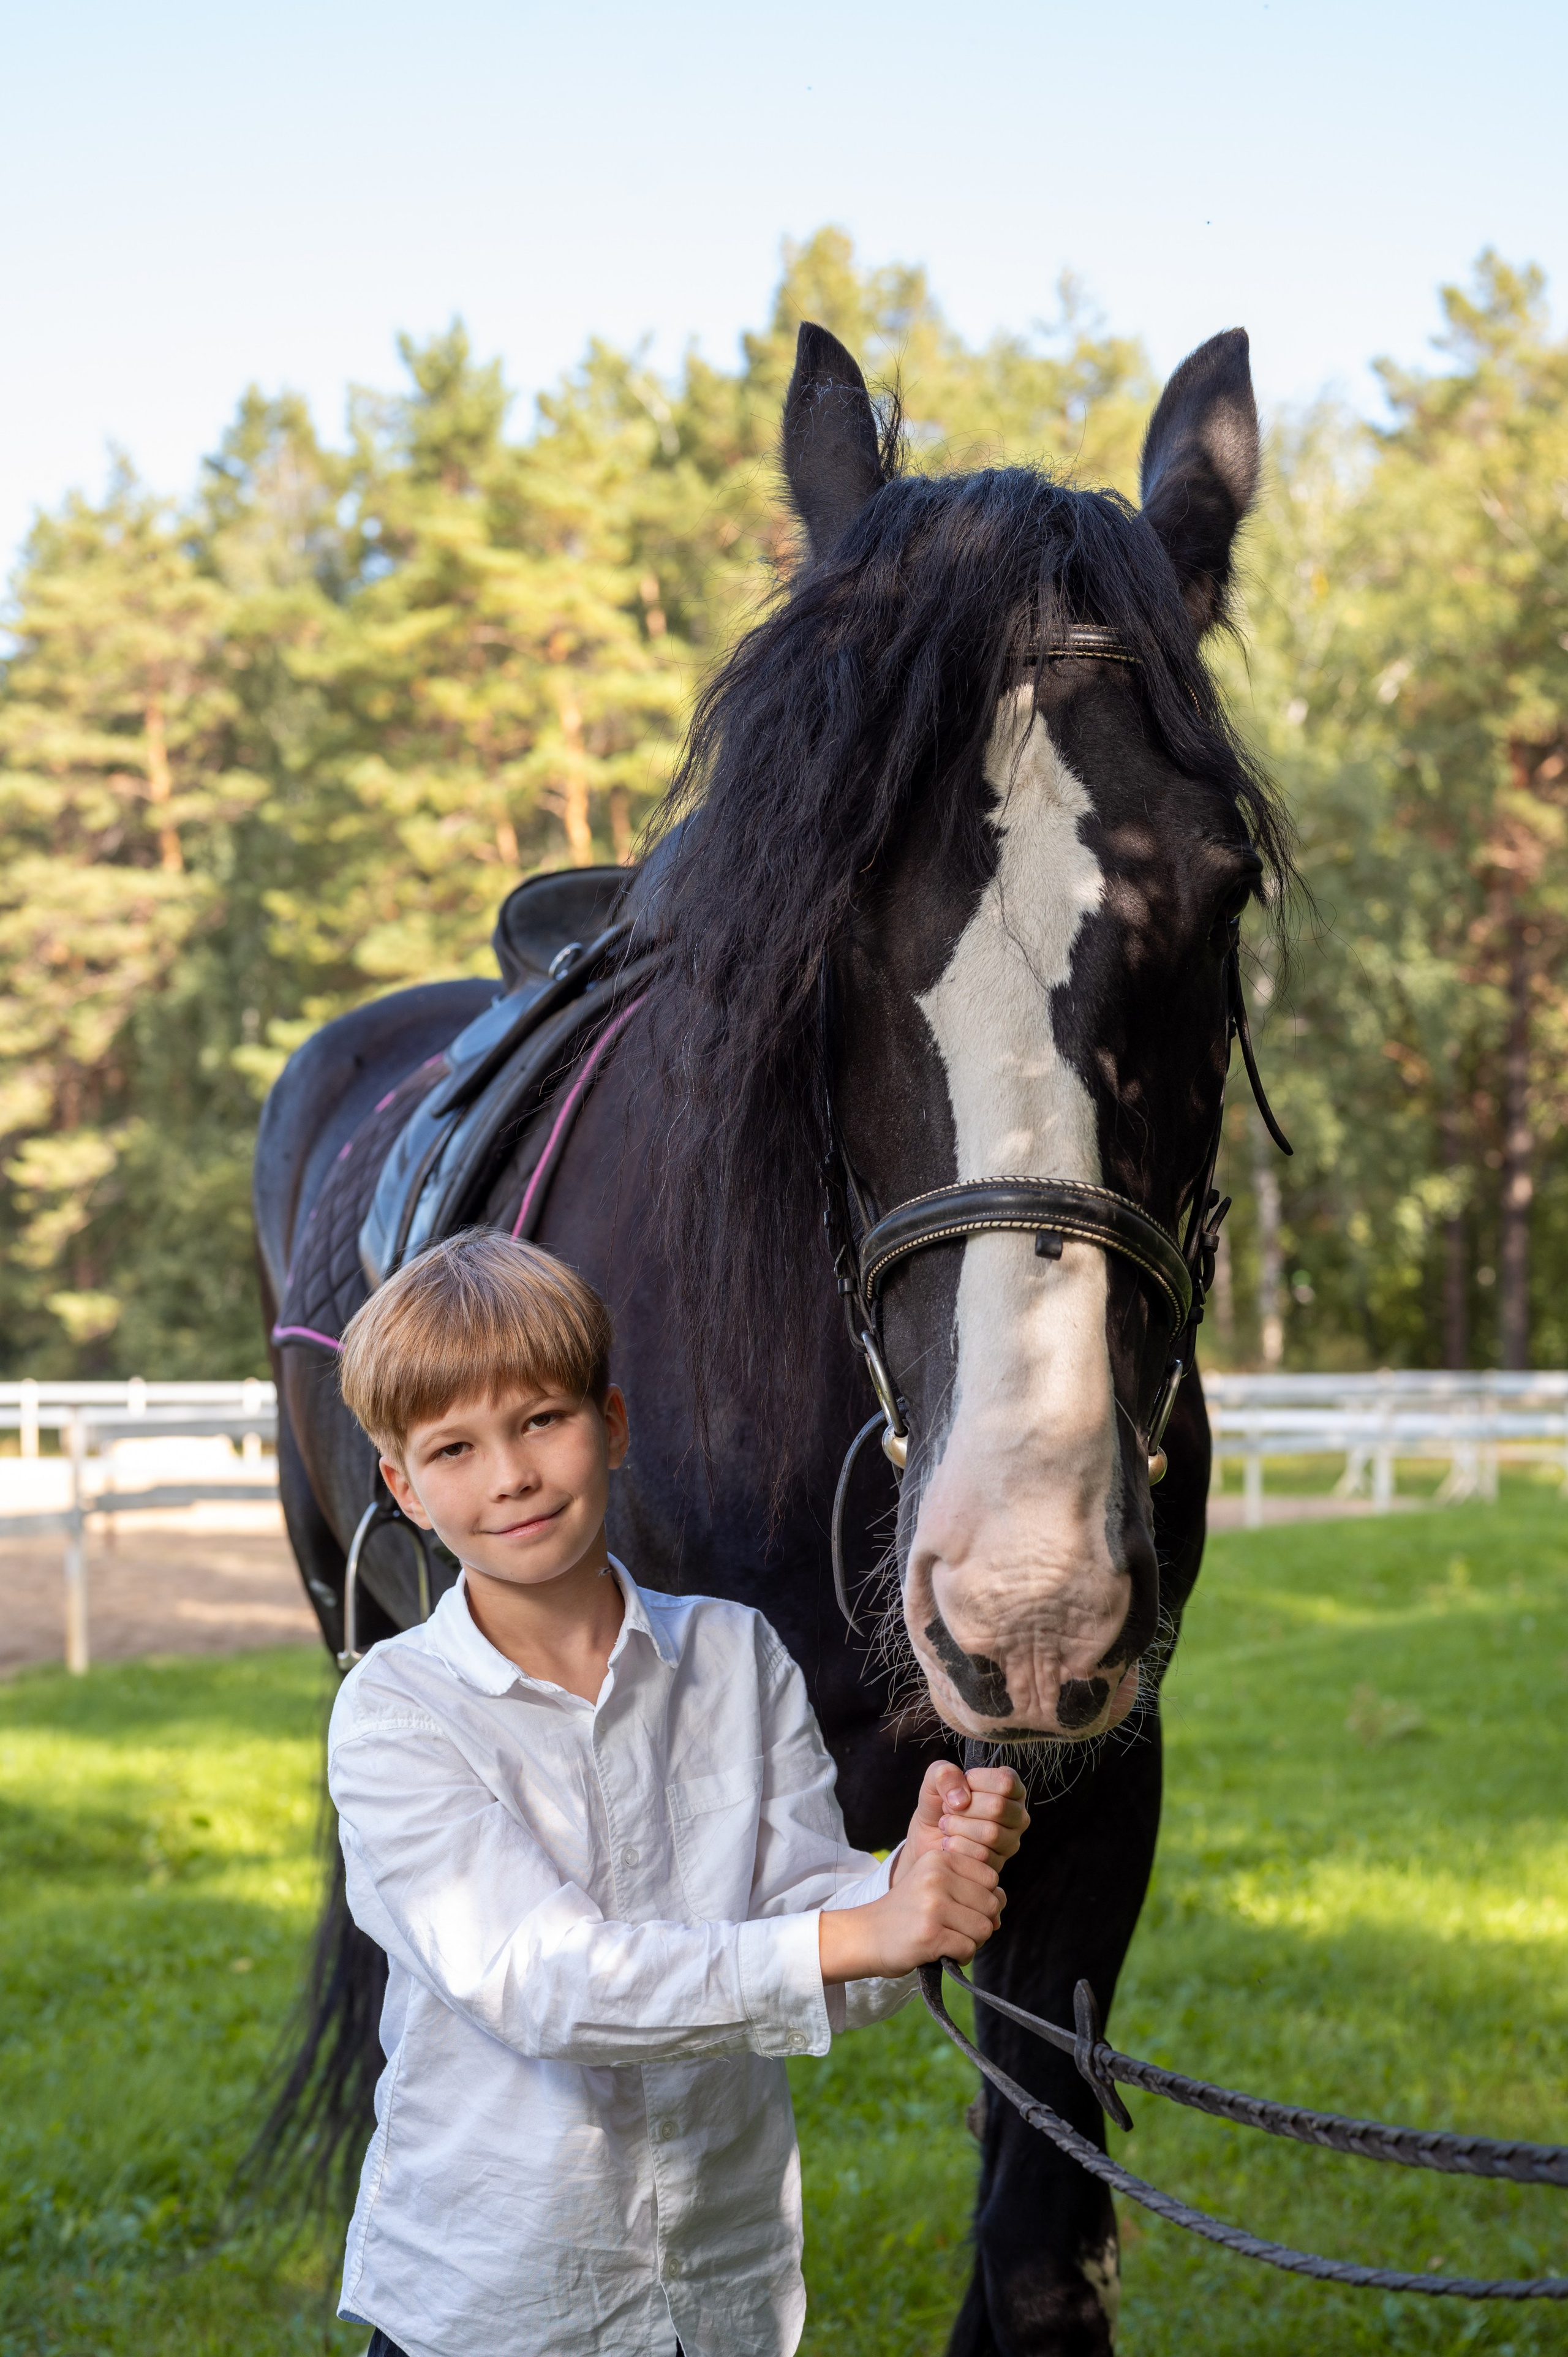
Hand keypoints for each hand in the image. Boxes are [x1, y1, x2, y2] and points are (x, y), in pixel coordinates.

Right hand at [818, 1848, 1003, 1982]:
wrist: (868, 1935)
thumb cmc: (909, 1912)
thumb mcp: (936, 1886)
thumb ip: (972, 1891)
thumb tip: (999, 1917)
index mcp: (939, 1858)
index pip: (991, 1878)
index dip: (984, 1898)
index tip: (962, 1908)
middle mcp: (936, 1877)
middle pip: (992, 1904)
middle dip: (980, 1922)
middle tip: (955, 1928)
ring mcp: (933, 1906)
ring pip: (984, 1928)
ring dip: (972, 1941)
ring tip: (948, 1939)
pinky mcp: (930, 1935)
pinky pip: (968, 1949)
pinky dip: (961, 1957)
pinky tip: (941, 1951)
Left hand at [894, 1760, 1028, 1883]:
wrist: (926, 1836)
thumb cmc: (938, 1803)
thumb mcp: (936, 1778)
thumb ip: (946, 1774)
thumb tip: (962, 1799)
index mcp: (1011, 1789)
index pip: (1006, 1782)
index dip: (976, 1782)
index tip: (962, 1786)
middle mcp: (1017, 1815)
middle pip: (998, 1807)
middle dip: (964, 1807)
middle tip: (949, 1808)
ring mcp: (1010, 1842)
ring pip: (991, 1833)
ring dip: (958, 1827)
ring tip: (947, 1824)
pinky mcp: (998, 1865)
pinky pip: (981, 1856)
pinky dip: (957, 1846)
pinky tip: (949, 1842)